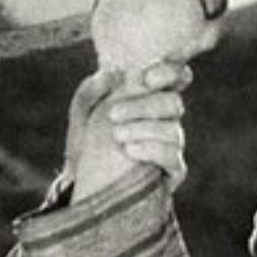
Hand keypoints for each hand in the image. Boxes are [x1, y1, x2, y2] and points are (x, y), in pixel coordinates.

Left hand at [65, 61, 190, 199]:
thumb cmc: (84, 144)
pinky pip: (172, 156)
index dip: (169, 72)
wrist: (79, 184)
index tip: (146, 79)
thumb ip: (90, 91)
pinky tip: (129, 150)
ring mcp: (170, 145)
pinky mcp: (171, 170)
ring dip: (143, 129)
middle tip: (113, 115)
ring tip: (116, 136)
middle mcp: (165, 120)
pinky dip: (152, 150)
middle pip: (173, 102)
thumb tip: (114, 72)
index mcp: (151, 99)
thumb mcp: (80, 115)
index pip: (176, 76)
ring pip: (173, 129)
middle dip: (143, 106)